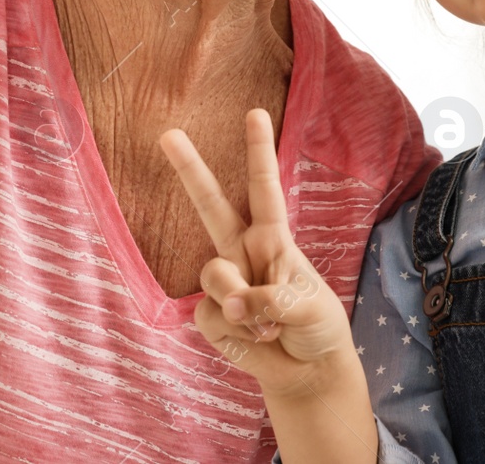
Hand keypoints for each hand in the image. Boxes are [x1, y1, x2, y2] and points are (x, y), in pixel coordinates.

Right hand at [159, 109, 359, 399]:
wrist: (307, 371)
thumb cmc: (316, 326)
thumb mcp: (310, 306)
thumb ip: (271, 298)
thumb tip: (233, 303)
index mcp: (274, 237)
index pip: (264, 189)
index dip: (258, 151)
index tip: (254, 113)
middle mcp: (243, 250)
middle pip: (210, 204)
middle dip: (190, 169)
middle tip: (167, 133)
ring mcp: (224, 281)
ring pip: (214, 274)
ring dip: (238, 303)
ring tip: (266, 325)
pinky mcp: (210, 315)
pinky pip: (208, 315)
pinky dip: (235, 333)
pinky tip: (255, 340)